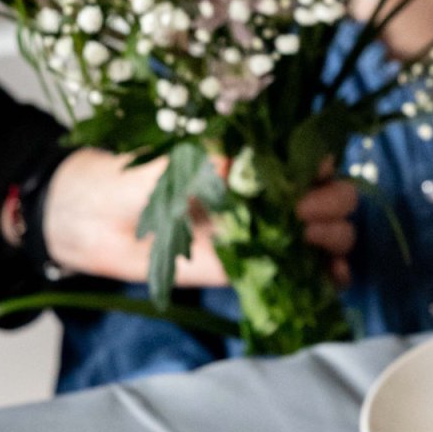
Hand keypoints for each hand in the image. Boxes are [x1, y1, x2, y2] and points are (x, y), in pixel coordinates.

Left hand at [41, 147, 357, 287]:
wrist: (97, 223)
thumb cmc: (129, 179)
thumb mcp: (165, 166)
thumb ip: (200, 165)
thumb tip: (233, 164)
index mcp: (255, 155)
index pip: (312, 152)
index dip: (322, 162)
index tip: (308, 173)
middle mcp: (270, 191)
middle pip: (333, 194)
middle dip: (329, 203)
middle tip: (300, 214)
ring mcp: (269, 231)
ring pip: (331, 232)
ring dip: (334, 238)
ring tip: (307, 242)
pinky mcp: (257, 268)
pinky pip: (307, 272)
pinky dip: (329, 276)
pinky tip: (329, 279)